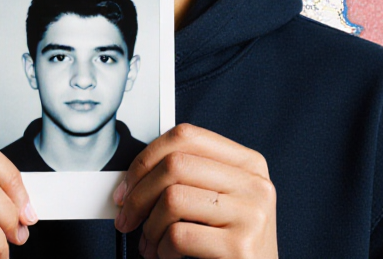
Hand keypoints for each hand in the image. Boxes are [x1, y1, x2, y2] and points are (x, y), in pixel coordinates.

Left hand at [113, 123, 276, 258]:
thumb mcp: (220, 201)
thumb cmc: (232, 244)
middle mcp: (254, 184)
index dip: (146, 158)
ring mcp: (250, 214)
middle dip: (139, 195)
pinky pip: (179, 235)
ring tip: (153, 243)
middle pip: (175, 164)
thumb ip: (188, 180)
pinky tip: (169, 255)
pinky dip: (162, 249)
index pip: (186, 136)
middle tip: (128, 217)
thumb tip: (133, 179)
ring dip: (150, 227)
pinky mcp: (240, 246)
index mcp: (248, 164)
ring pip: (173, 199)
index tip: (128, 184)